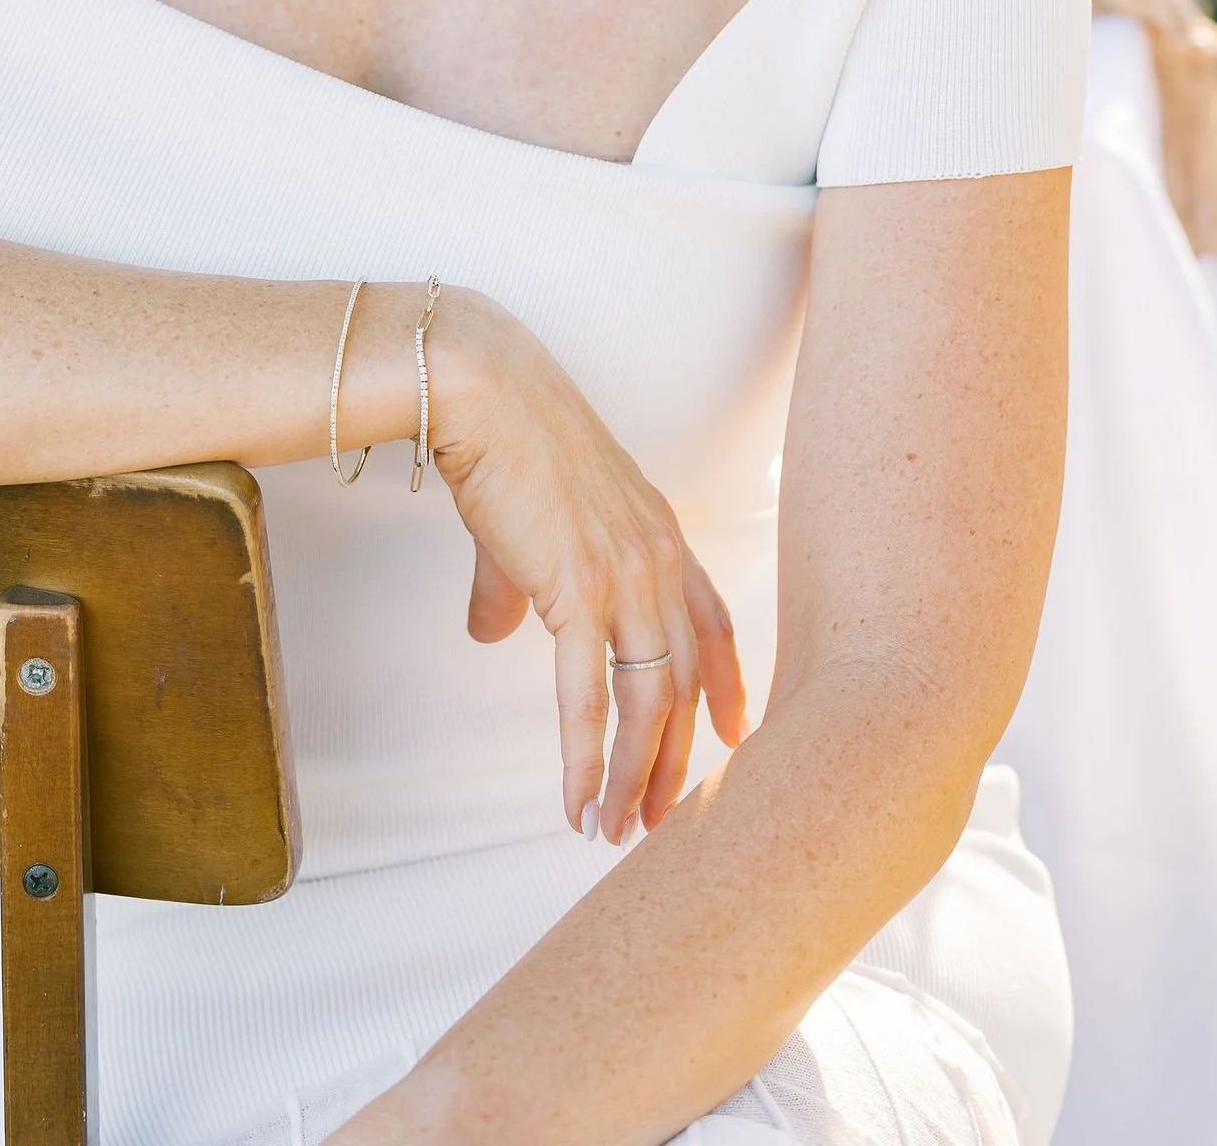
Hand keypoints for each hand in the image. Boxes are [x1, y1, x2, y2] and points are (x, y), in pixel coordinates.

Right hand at [425, 290, 745, 844]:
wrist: (481, 388)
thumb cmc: (504, 436)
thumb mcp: (534, 516)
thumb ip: (522, 582)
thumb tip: (494, 632)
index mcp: (659, 531)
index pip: (712, 620)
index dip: (727, 682)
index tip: (734, 734)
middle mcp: (657, 558)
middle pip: (686, 681)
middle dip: (675, 757)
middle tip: (662, 815)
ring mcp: (623, 576)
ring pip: (648, 702)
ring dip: (635, 776)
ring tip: (616, 827)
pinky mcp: (576, 590)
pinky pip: (590, 699)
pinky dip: (588, 761)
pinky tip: (580, 804)